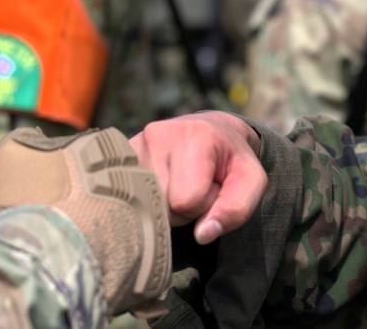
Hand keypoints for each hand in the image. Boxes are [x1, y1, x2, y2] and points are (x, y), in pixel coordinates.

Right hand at [130, 111, 265, 244]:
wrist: (213, 131)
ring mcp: (132, 143)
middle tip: (194, 186)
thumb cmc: (232, 161)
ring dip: (163, 204)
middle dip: (182, 208)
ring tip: (178, 182)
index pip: (187, 201)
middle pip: (162, 207)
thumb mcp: (251, 181)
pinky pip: (124, 197)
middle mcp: (157, 134)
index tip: (211, 187)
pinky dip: (145, 197)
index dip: (204, 204)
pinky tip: (159, 180)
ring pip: (142, 206)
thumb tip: (203, 235)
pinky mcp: (115, 153)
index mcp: (195, 137)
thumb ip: (237, 210)